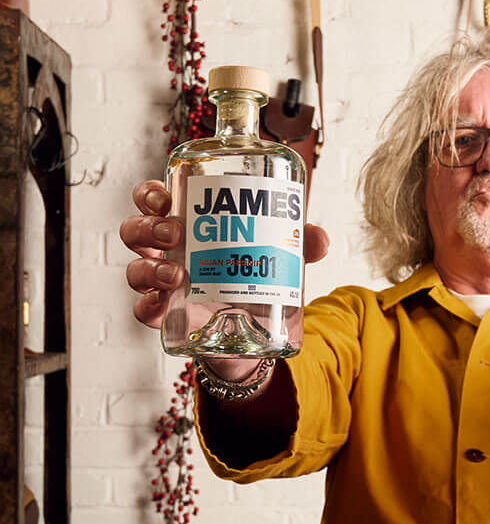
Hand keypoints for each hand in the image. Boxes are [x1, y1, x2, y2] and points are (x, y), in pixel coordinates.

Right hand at [120, 179, 329, 329]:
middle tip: (175, 232)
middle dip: (149, 227)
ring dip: (149, 268)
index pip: (156, 199)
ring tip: (178, 273)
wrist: (255, 330)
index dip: (151, 194)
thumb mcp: (279, 255)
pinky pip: (143, 311)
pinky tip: (164, 306)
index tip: (167, 197)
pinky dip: (148, 307)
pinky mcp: (168, 316)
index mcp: (188, 224)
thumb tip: (320, 239)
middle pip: (135, 229)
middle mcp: (168, 250)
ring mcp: (163, 284)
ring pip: (135, 269)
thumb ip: (299, 244)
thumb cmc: (255, 275)